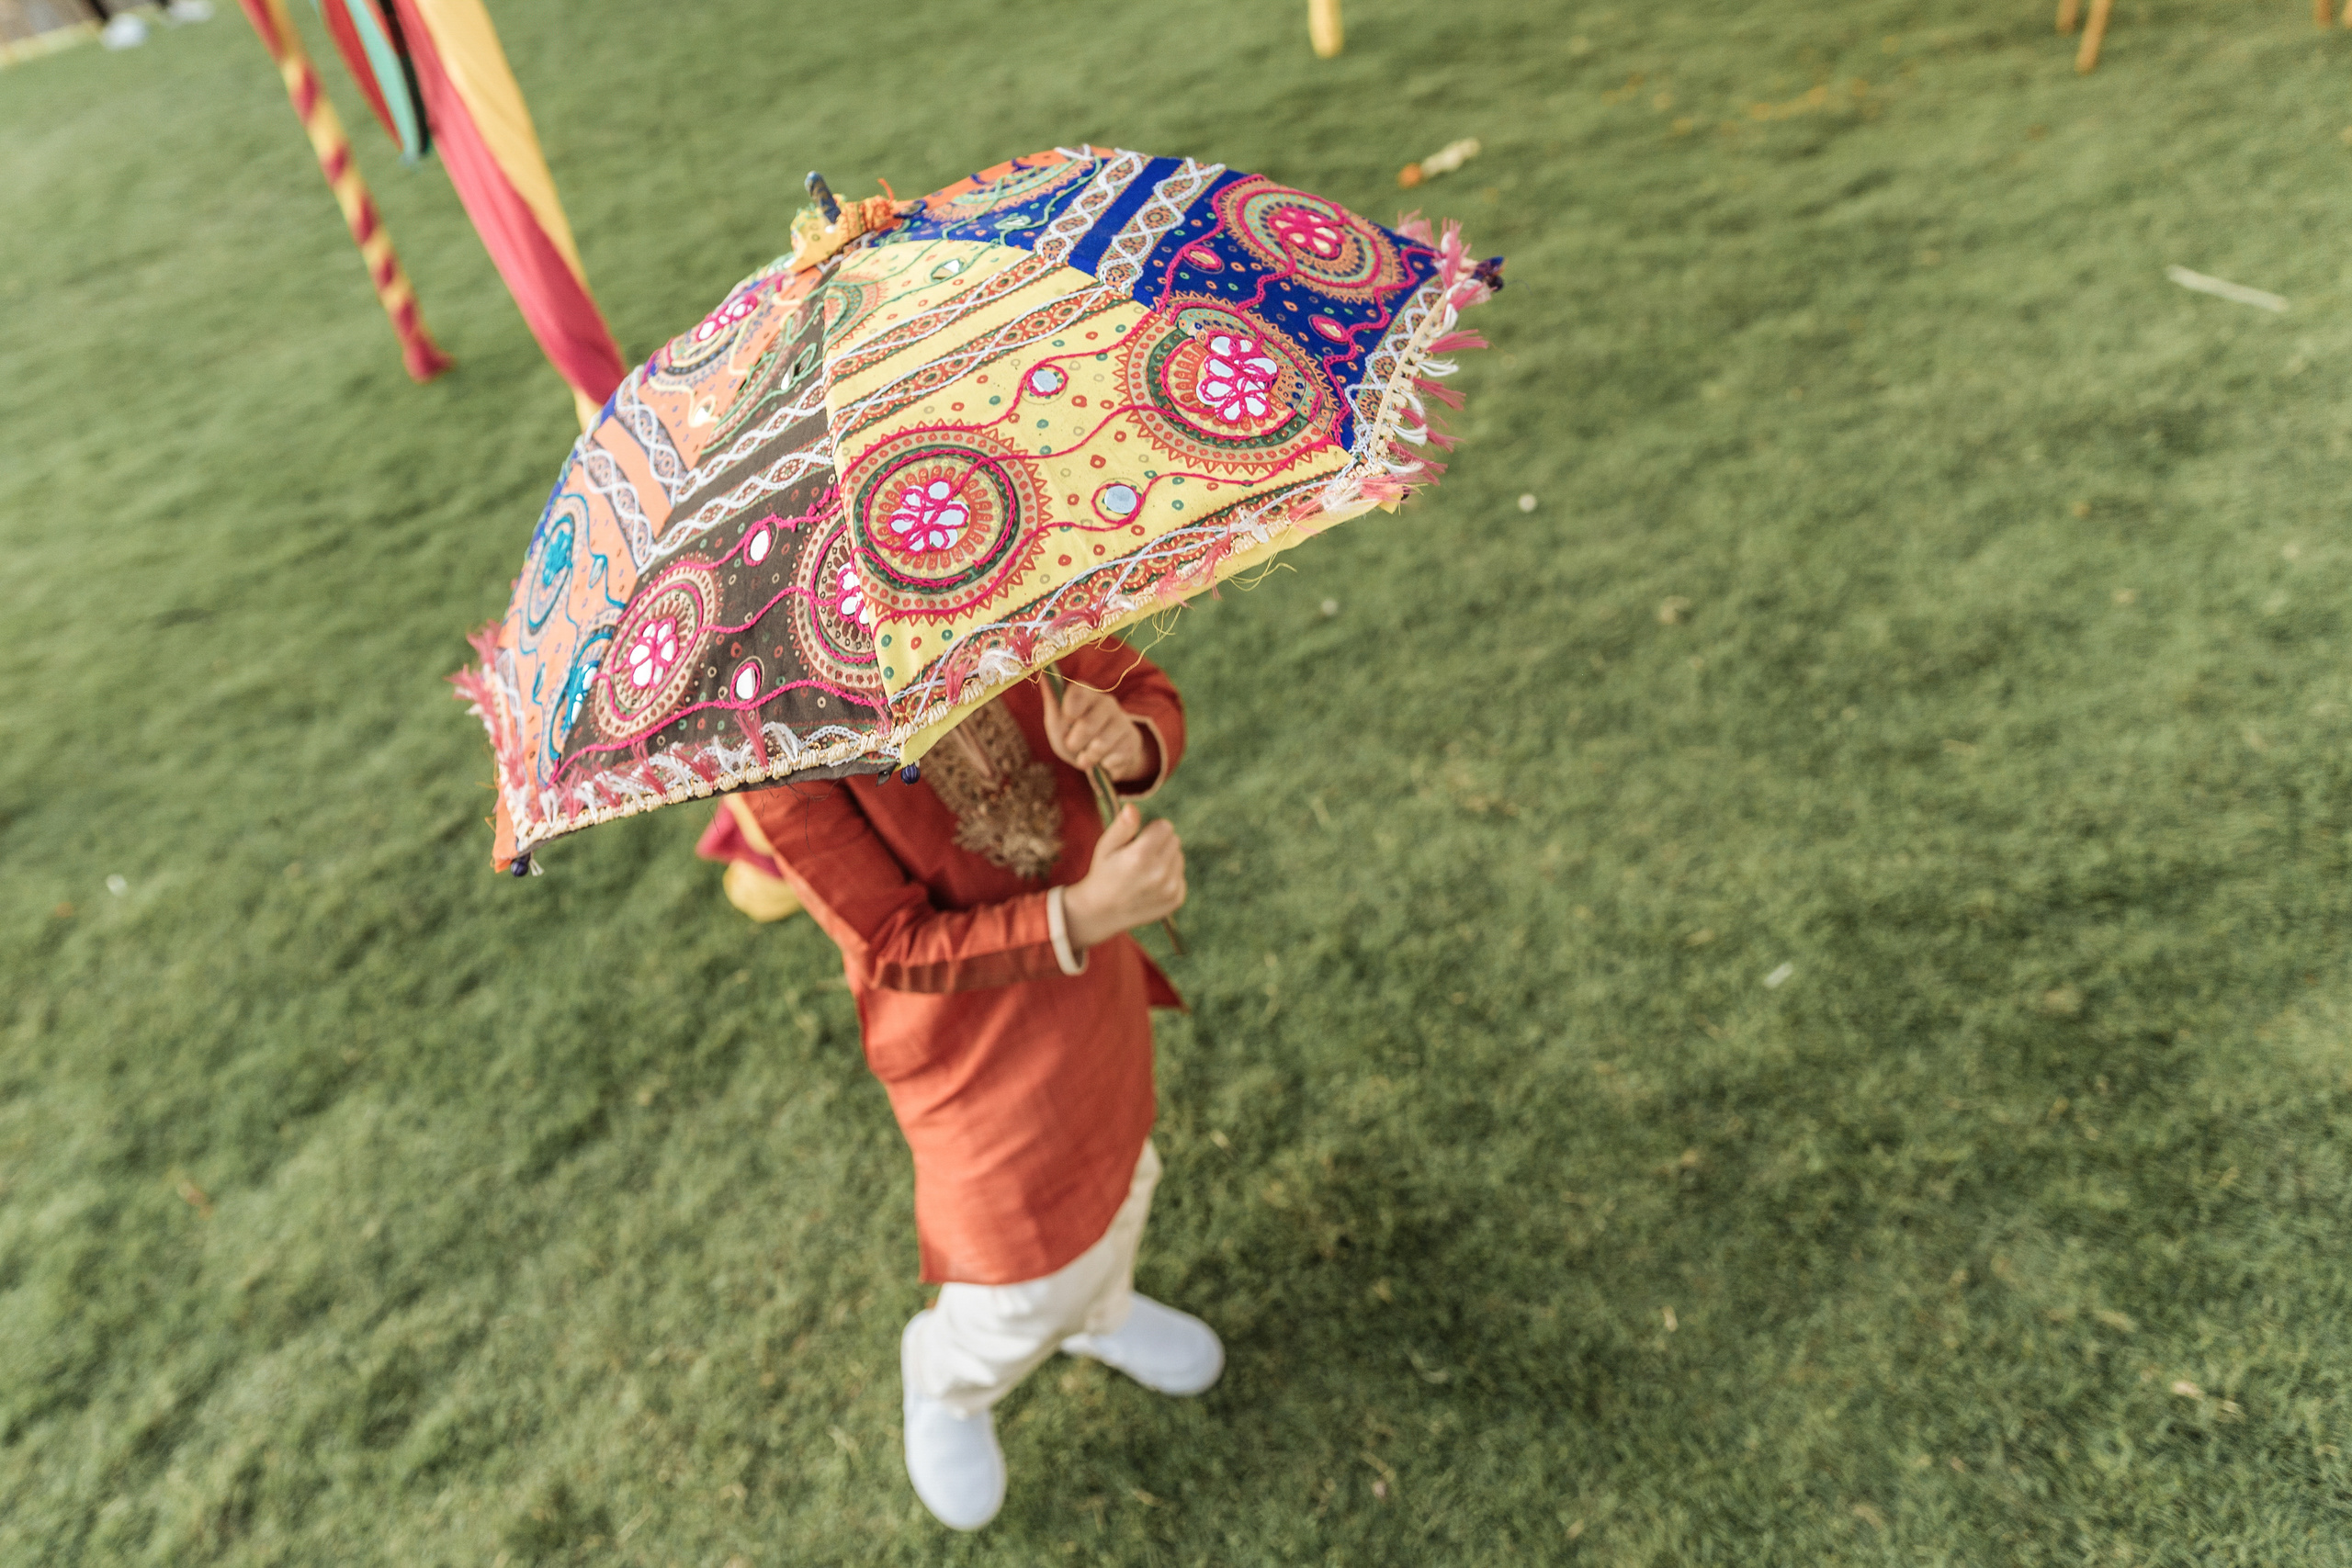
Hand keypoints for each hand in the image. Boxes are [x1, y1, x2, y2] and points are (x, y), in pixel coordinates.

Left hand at [1042, 676, 1150, 783]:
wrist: (1101, 758)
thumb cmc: (1075, 735)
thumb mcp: (1058, 722)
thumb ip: (1052, 702)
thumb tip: (1042, 676)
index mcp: (1086, 694)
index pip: (1078, 692)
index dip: (1071, 706)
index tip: (1068, 717)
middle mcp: (1106, 703)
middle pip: (1088, 724)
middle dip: (1074, 742)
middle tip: (1072, 746)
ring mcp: (1122, 721)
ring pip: (1101, 744)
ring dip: (1088, 757)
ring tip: (1086, 756)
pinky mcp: (1131, 741)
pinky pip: (1113, 758)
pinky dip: (1103, 765)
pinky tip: (1105, 759)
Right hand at [1062, 804, 1184, 949]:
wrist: (1103, 912)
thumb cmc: (1103, 873)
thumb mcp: (1105, 846)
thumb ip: (1122, 826)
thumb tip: (1133, 808)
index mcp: (1141, 856)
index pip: (1165, 826)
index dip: (1151, 830)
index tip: (1139, 841)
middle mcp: (1159, 873)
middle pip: (1174, 840)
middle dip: (1159, 844)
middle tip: (1139, 858)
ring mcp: (1170, 888)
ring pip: (1179, 857)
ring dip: (1166, 860)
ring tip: (1144, 872)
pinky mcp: (1177, 899)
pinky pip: (1181, 875)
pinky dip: (1170, 877)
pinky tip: (1151, 885)